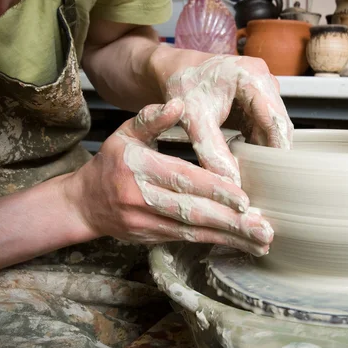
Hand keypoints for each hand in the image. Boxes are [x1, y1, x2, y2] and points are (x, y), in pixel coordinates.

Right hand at [63, 101, 272, 255]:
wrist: (84, 203)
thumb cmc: (112, 163)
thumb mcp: (125, 133)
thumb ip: (151, 118)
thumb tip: (178, 104)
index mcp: (140, 168)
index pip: (183, 180)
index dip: (215, 190)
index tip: (244, 199)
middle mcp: (143, 198)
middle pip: (193, 212)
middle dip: (231, 222)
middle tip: (263, 228)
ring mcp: (146, 223)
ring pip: (193, 232)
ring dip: (229, 238)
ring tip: (260, 241)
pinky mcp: (151, 239)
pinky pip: (187, 240)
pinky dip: (214, 242)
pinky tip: (238, 244)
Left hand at [153, 51, 294, 185]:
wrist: (175, 70)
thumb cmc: (183, 83)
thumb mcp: (194, 119)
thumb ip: (212, 150)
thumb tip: (231, 180)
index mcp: (253, 76)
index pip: (276, 120)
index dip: (277, 150)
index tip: (275, 176)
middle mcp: (264, 80)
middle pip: (279, 125)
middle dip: (272, 153)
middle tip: (263, 181)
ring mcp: (263, 90)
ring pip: (273, 128)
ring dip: (264, 150)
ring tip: (252, 173)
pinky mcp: (257, 101)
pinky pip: (264, 127)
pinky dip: (256, 144)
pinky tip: (244, 159)